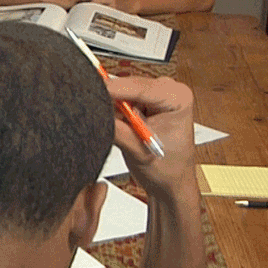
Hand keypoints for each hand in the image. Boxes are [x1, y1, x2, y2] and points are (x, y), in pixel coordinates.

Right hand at [106, 76, 197, 202]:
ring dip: (110, 106)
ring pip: (121, 91)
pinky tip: (116, 124)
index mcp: (178, 98)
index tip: (89, 88)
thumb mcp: (139, 151)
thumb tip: (94, 112)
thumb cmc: (168, 168)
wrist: (170, 181)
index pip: (139, 87)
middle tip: (97, 115)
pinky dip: (112, 110)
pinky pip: (119, 98)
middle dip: (109, 98)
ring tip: (115, 127)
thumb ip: (116, 130)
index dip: (112, 89)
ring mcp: (155, 93)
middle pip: (128, 85)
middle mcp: (169, 90)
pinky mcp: (143, 99)